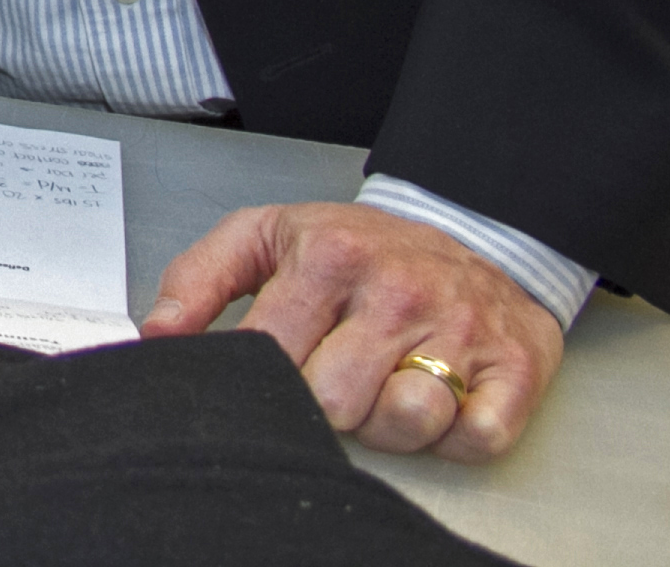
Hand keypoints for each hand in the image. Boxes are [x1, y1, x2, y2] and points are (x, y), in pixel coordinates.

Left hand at [141, 200, 566, 460]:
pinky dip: (455, 436)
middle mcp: (397, 290)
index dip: (266, 375)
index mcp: (329, 257)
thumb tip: (154, 335)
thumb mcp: (268, 236)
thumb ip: (199, 279)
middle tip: (340, 370)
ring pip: (402, 423)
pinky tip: (442, 399)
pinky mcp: (515, 368)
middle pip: (335, 401)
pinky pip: (473, 438)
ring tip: (388, 383)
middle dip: (327, 402)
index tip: (277, 363)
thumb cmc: (359, 247)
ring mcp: (460, 329)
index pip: (271, 354)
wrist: (476, 231)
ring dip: (389, 424)